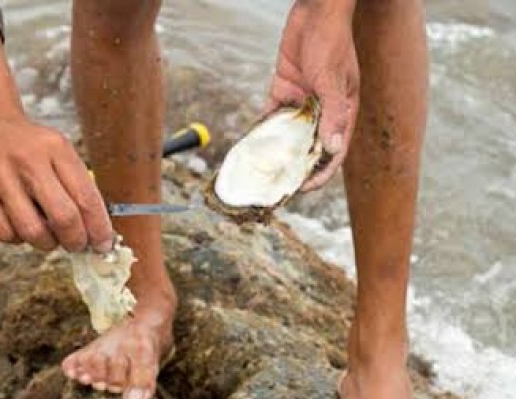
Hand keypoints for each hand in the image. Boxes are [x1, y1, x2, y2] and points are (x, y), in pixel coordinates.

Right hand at [0, 113, 113, 252]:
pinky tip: (20, 226)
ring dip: (47, 243)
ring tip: (48, 235)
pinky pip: (4, 233)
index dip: (98, 229)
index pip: (86, 198)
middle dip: (75, 241)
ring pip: (32, 231)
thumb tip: (96, 233)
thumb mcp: (59, 151)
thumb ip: (77, 186)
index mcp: (55, 148)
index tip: (103, 244)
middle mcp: (28, 159)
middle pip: (63, 218)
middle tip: (76, 245)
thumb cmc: (30, 146)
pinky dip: (18, 238)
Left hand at [266, 0, 359, 189]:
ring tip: (261, 169)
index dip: (321, 172)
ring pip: (288, 133)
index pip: (333, 151)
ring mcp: (302, 101)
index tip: (305, 188)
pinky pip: (271, 114)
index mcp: (342, 112)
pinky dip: (262, 128)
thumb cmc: (331, 41)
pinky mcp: (283, 89)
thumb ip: (333, 113)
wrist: (314, 11)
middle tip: (277, 184)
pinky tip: (250, 144)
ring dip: (276, 150)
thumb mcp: (333, 80)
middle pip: (308, 146)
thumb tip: (332, 147)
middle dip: (295, 166)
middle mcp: (322, 110)